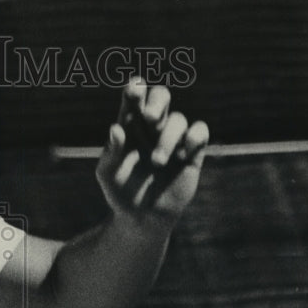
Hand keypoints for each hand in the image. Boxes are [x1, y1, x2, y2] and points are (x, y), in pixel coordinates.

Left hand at [95, 78, 208, 224]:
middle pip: (161, 97)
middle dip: (157, 101)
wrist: (142, 218)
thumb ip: (110, 152)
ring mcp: (173, 139)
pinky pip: (200, 132)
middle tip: (149, 117)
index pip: (133, 100)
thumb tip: (115, 128)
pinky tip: (187, 149)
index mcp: (129, 126)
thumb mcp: (108, 174)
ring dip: (168, 137)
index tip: (134, 88)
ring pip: (178, 119)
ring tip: (157, 162)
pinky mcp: (192, 154)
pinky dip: (195, 135)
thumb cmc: (119, 193)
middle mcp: (152, 128)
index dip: (135, 90)